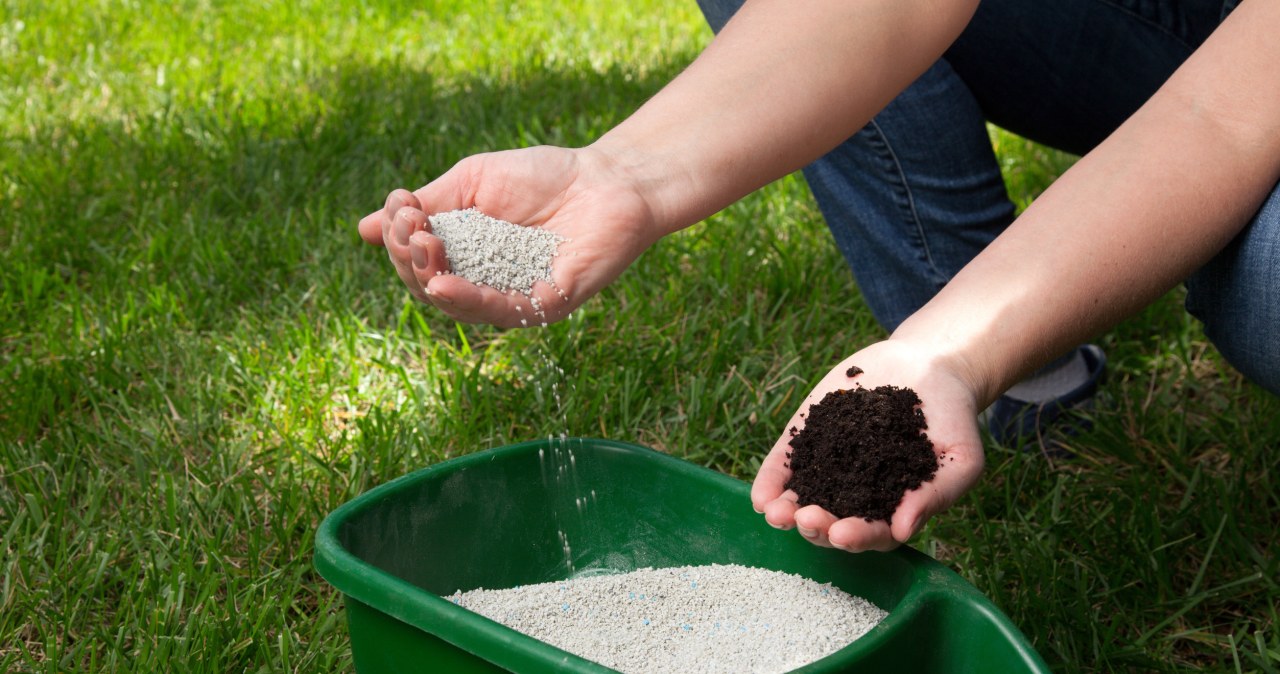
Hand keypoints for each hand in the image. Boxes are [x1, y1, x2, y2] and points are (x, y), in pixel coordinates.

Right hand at [357, 146, 662, 326]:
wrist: (608, 178)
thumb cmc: (545, 176)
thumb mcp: (472, 181)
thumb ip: (427, 204)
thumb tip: (363, 228)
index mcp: (465, 254)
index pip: (416, 259)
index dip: (399, 236)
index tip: (402, 203)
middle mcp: (485, 282)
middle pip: (428, 286)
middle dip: (408, 256)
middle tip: (411, 225)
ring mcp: (514, 297)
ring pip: (457, 305)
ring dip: (428, 277)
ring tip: (420, 248)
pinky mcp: (545, 305)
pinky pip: (499, 312)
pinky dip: (466, 299)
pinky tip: (441, 282)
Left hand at [752, 339, 984, 551]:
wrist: (930, 366)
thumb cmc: (952, 420)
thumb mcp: (960, 459)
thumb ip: (935, 495)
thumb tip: (904, 531)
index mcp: (893, 508)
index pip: (872, 533)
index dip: (857, 537)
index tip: (843, 534)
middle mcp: (856, 494)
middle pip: (831, 523)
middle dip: (816, 526)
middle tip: (806, 519)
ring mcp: (829, 467)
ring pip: (802, 500)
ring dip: (786, 512)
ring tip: (775, 513)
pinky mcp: (808, 437)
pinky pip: (785, 465)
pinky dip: (770, 482)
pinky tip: (760, 497)